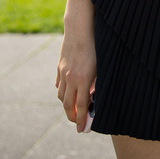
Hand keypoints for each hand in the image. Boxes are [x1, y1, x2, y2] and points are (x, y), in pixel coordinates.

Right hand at [55, 17, 96, 132]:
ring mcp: (63, 73)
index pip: (81, 106)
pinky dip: (62, 92)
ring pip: (61, 95)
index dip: (82, 120)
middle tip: (77, 124)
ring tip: (73, 110)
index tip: (82, 130)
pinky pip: (59, 85)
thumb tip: (94, 98)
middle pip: (67, 105)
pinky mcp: (59, 67)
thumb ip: (96, 83)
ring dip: (66, 105)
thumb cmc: (96, 46)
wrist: (80, 28)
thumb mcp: (101, 66)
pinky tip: (67, 93)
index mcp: (83, 80)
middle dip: (72, 117)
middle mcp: (70, 78)